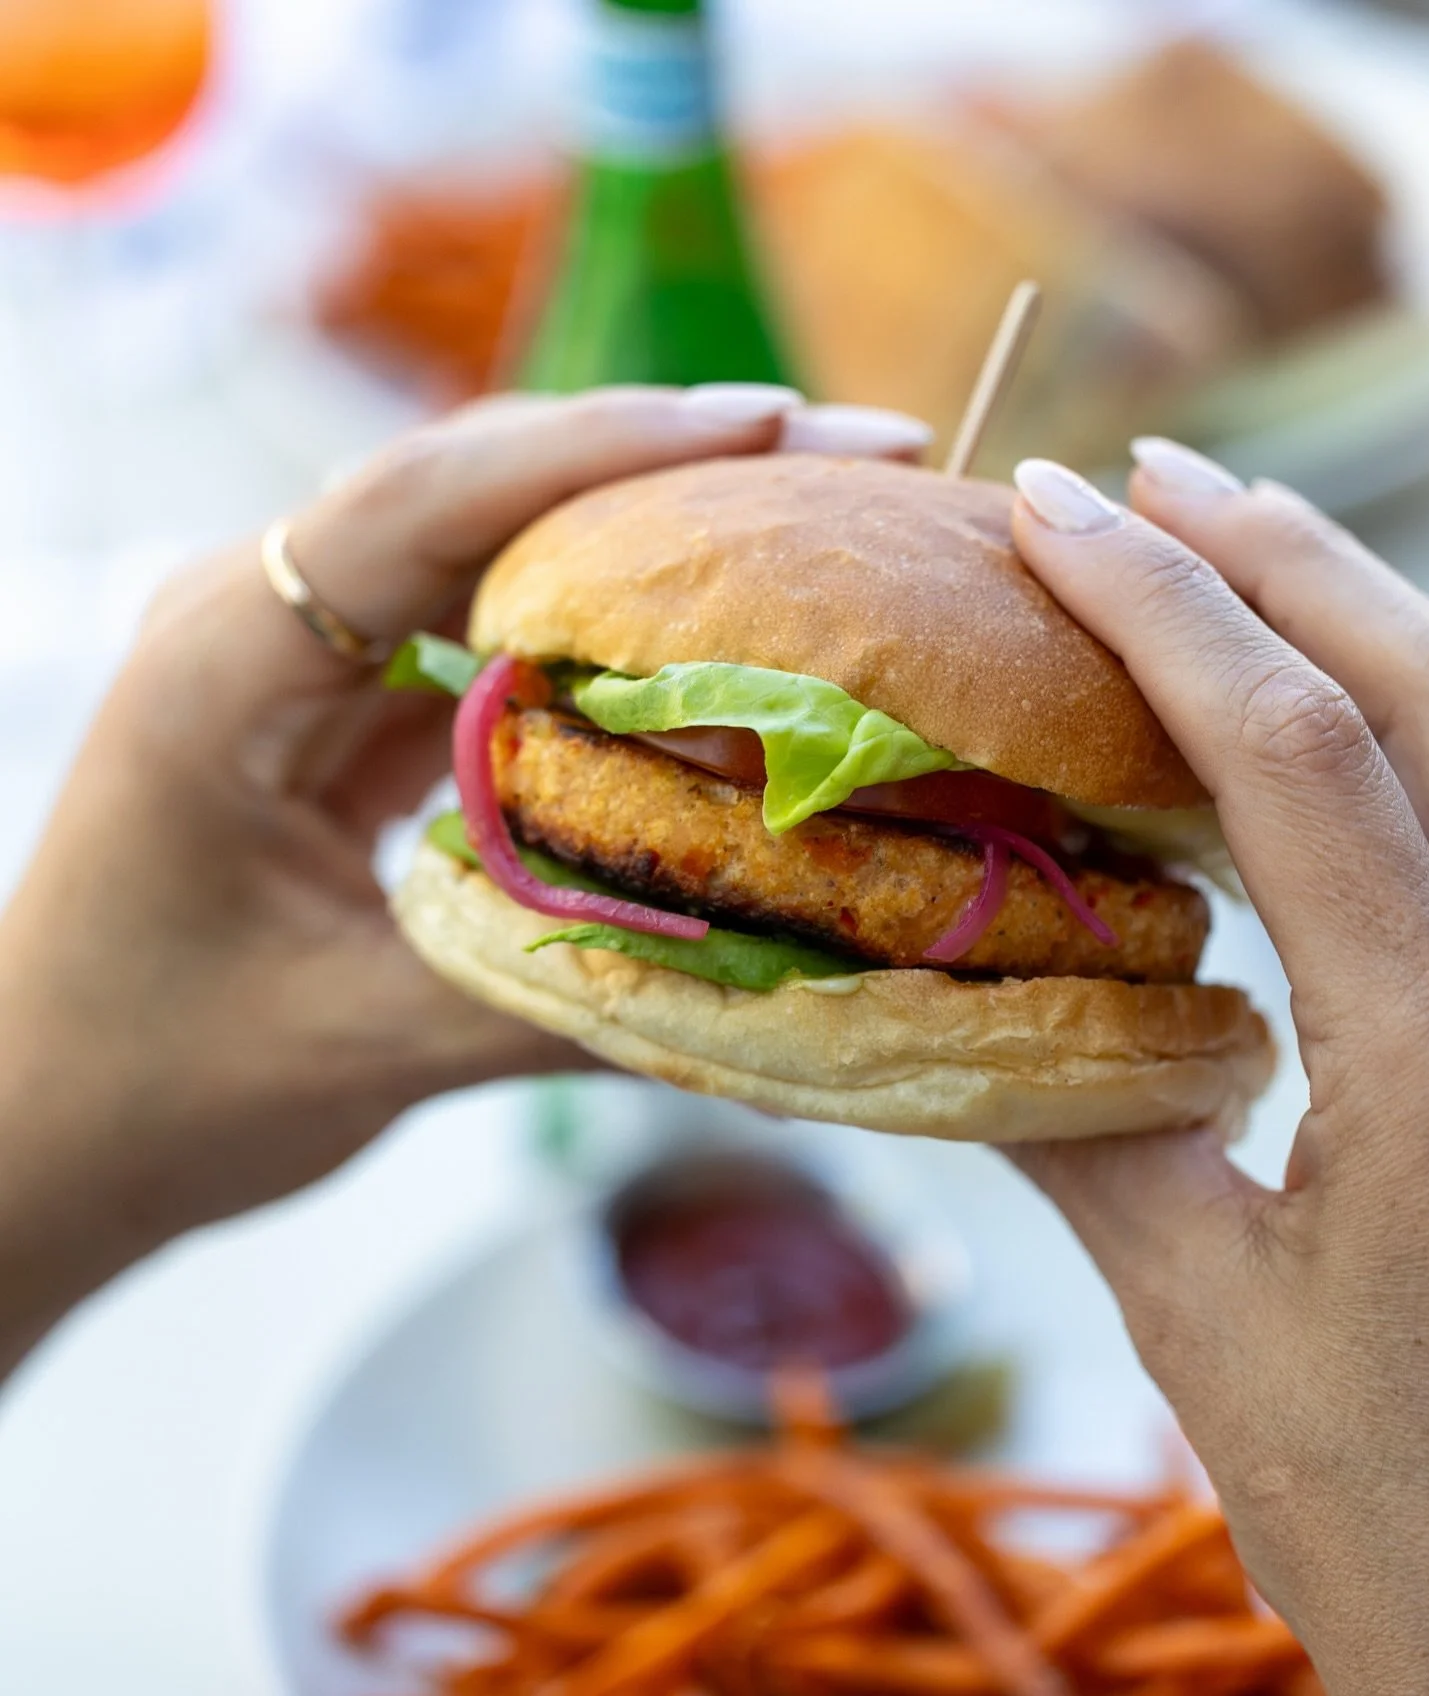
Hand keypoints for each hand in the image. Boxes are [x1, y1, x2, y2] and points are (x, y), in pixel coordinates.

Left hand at [0, 384, 931, 1375]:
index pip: (425, 499)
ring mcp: (305, 654)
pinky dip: (612, 629)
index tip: (772, 425)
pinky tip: (723, 641)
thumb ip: (558, 992)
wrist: (46, 1126)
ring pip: (499, 546)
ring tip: (824, 526)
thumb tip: (769, 971)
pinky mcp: (347, 702)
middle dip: (674, 461)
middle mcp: (260, 618)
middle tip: (862, 455)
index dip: (605, 449)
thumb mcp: (357, 1043)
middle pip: (484, 489)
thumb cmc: (150, 1085)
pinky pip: (494, 631)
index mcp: (222, 659)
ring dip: (655, 532)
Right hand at [1008, 442, 1428, 1695]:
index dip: (1168, 614)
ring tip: (1214, 554)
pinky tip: (1316, 724)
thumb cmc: (1418, 1536)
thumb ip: (1093, 1138)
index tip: (1053, 514)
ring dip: (1354, 619)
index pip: (1301, 766)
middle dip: (1279, 559)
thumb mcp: (1215, 1336)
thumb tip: (965, 1002)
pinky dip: (1402, 736)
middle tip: (1137, 479)